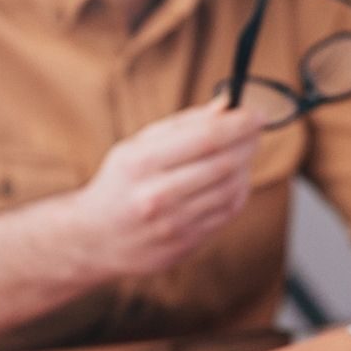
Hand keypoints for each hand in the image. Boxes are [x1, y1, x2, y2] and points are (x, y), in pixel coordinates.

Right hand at [63, 101, 263, 279]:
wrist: (95, 238)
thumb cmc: (121, 182)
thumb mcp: (138, 145)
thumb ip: (184, 124)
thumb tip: (227, 105)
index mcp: (140, 163)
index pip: (205, 138)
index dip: (238, 124)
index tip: (256, 113)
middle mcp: (155, 196)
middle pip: (223, 164)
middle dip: (247, 142)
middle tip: (255, 129)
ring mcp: (171, 225)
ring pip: (230, 190)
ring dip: (246, 166)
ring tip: (243, 152)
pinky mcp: (184, 245)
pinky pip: (226, 213)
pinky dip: (238, 191)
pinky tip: (235, 179)